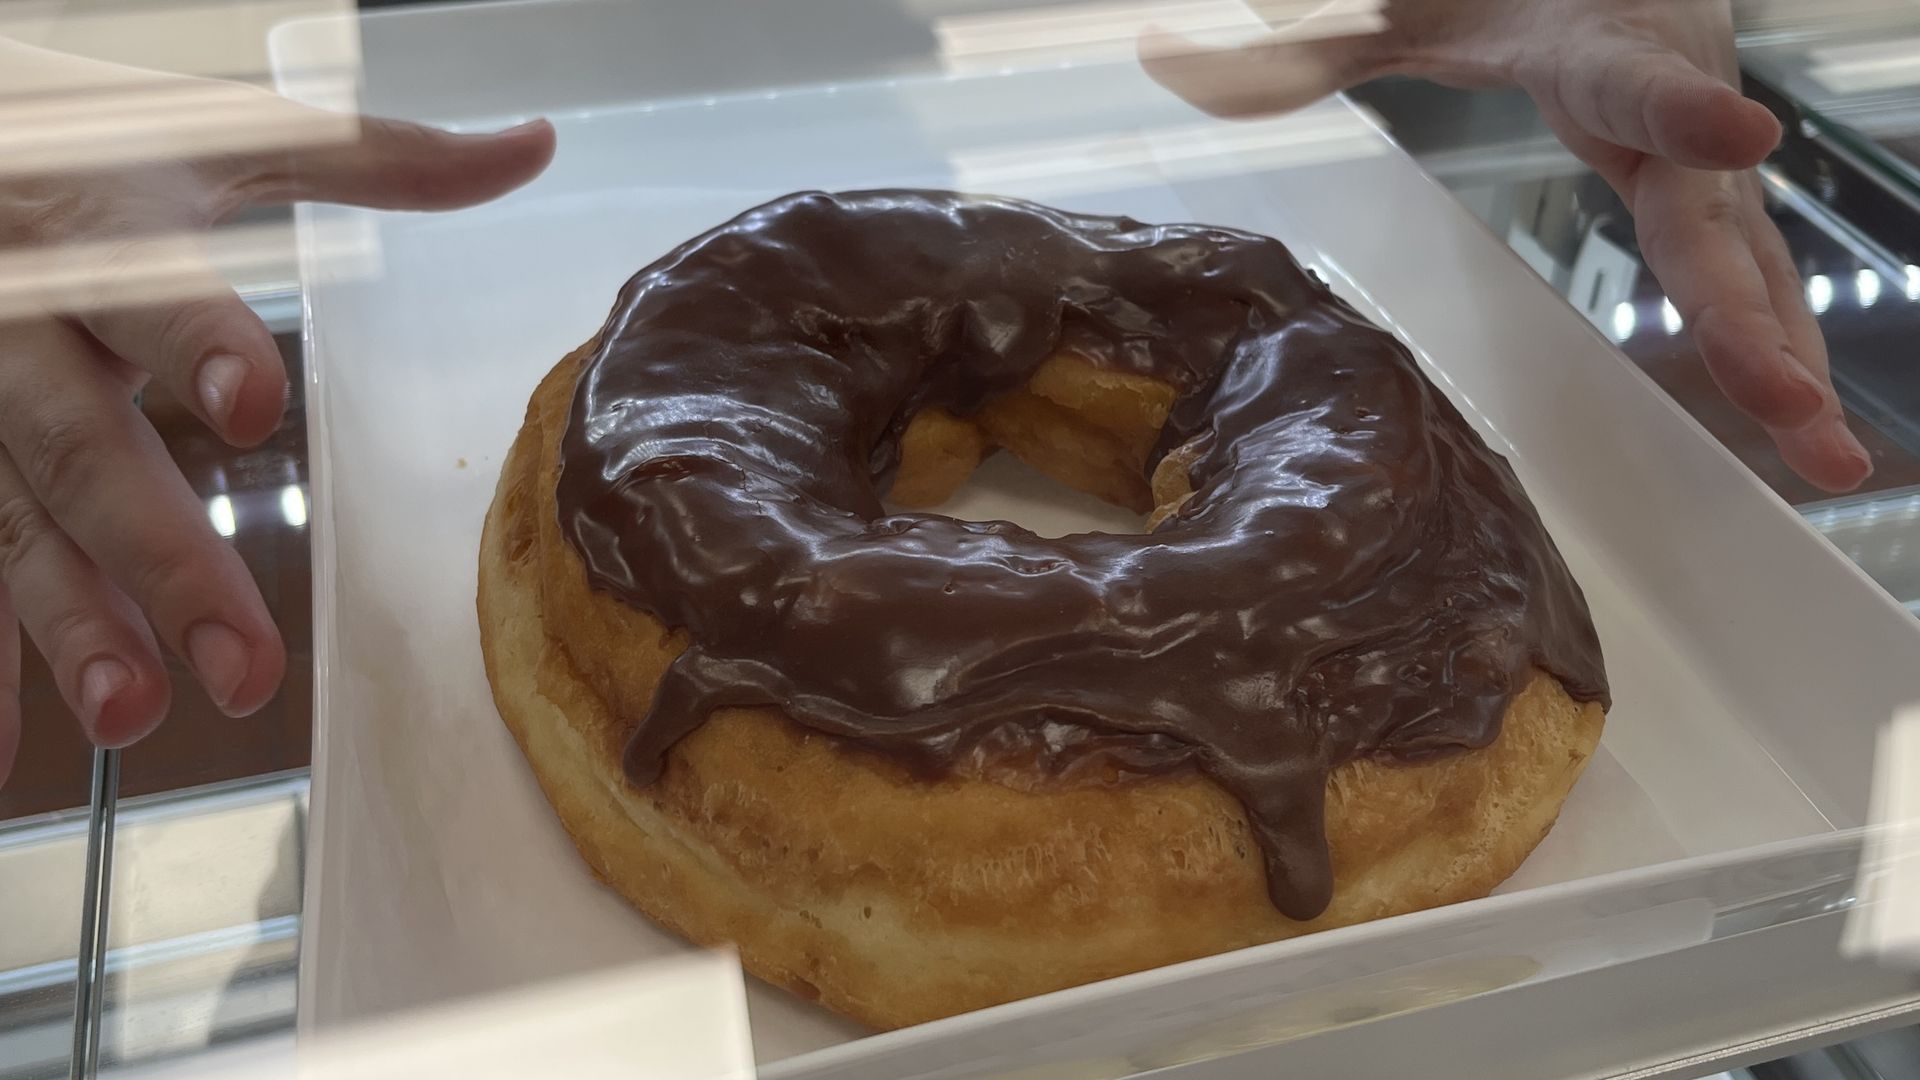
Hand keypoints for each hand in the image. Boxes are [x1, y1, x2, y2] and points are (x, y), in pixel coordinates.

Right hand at [0, 42, 554, 784]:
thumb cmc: (101, 140)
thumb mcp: (229, 128)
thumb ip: (375, 156)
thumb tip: (530, 145)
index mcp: (108, 236)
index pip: (155, 294)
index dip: (199, 343)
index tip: (257, 401)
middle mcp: (24, 327)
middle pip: (90, 449)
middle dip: (164, 558)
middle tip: (241, 666)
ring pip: (15, 521)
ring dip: (69, 626)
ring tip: (134, 715)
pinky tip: (5, 746)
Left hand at [1142, 0, 1871, 493]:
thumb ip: (1301, 36)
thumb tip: (1167, 56)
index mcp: (1590, 38)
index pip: (1632, 76)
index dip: (1680, 108)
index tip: (1739, 134)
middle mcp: (1668, 92)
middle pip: (1711, 213)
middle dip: (1752, 315)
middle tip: (1792, 410)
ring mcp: (1693, 145)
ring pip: (1749, 252)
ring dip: (1787, 352)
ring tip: (1828, 454)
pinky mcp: (1698, 181)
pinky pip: (1745, 259)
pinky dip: (1776, 332)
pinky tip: (1800, 409)